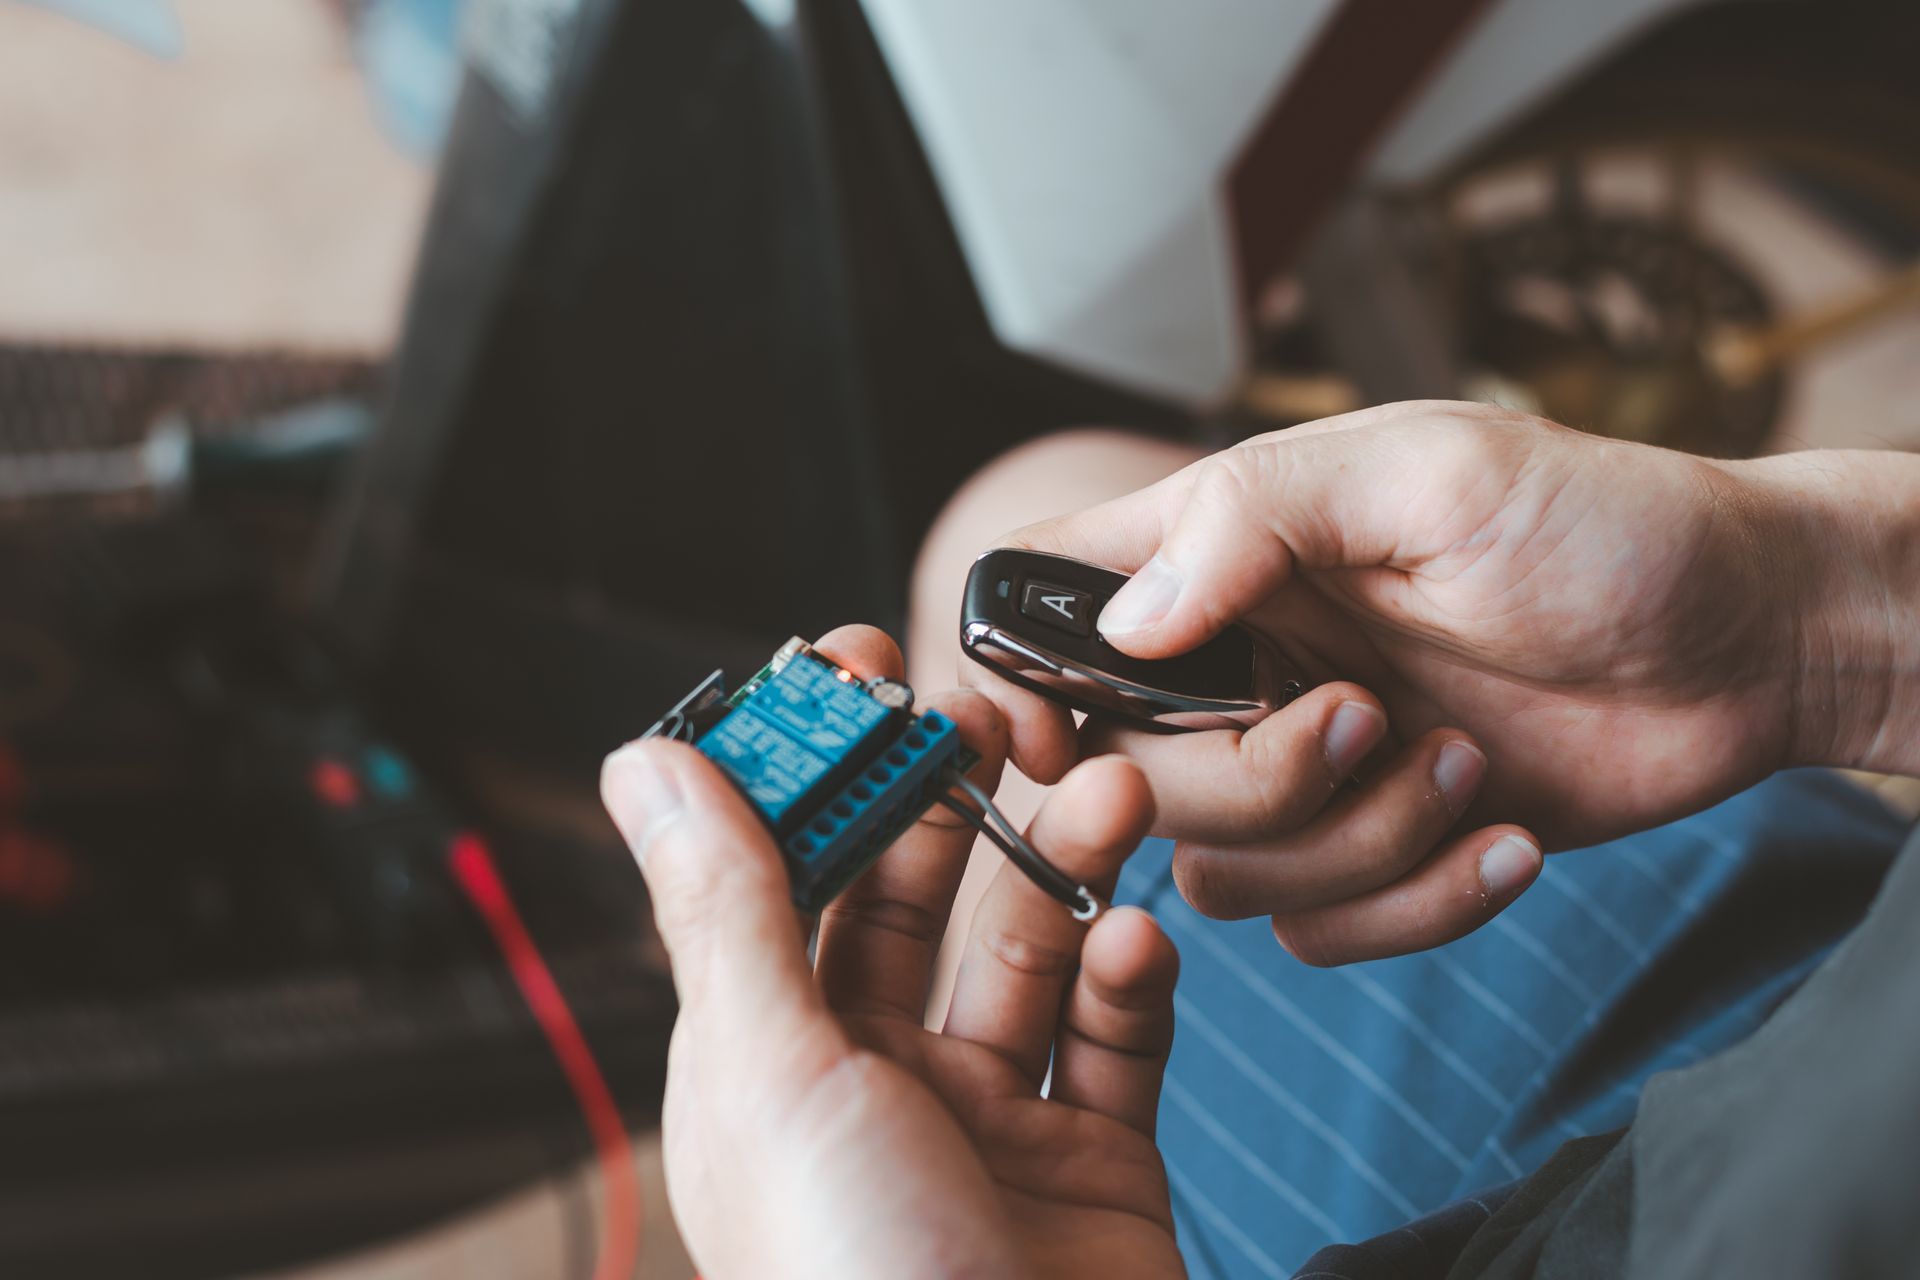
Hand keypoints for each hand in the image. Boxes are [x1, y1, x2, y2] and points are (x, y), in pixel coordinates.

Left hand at [603, 627, 1184, 1279]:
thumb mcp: (777, 1077)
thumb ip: (729, 908)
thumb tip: (649, 758)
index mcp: (766, 1064)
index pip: (782, 872)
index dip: (818, 762)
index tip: (857, 660)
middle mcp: (872, 1084)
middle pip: (914, 896)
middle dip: (960, 798)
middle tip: (1006, 713)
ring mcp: (989, 1122)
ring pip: (1026, 948)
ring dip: (1067, 864)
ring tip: (1114, 795)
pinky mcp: (1093, 1159)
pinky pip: (1113, 1035)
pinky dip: (1128, 979)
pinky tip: (1136, 947)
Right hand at [970, 402, 1918, 963]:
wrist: (1751, 641)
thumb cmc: (1602, 524)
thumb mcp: (1428, 471)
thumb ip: (1256, 516)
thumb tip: (1129, 622)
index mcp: (1223, 550)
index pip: (1042, 602)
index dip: (1006, 676)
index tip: (1043, 737)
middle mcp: (1240, 664)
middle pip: (1124, 774)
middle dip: (1252, 779)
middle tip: (1371, 717)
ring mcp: (1303, 765)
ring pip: (1221, 873)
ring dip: (1355, 844)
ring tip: (1468, 766)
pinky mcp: (1374, 850)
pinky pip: (1322, 934)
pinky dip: (1414, 907)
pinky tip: (1507, 837)